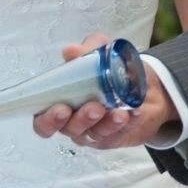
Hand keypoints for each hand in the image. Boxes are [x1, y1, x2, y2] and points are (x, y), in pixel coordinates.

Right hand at [32, 34, 178, 148]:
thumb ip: (85, 51)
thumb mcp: (100, 51)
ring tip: (118, 112)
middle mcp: (74, 120)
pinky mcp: (114, 136)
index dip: (48, 119)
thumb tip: (70, 51)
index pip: (43, 120)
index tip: (61, 109)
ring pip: (94, 134)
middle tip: (93, 108)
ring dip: (106, 123)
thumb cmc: (111, 69)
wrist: (143, 83)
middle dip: (80, 120)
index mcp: (60, 101)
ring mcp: (94, 131)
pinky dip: (127, 123)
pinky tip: (133, 113)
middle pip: (68, 129)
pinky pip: (118, 134)